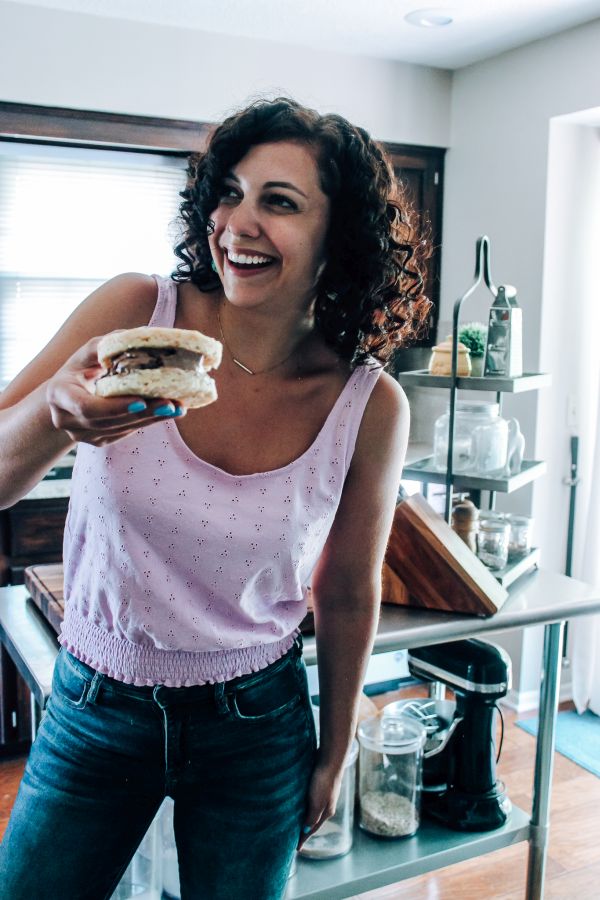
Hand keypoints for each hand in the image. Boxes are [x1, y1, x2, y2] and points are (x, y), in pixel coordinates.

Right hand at [46, 335, 185, 446]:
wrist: (67, 397)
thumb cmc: (80, 369)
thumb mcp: (86, 354)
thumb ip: (105, 346)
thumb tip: (138, 335)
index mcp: (59, 394)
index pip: (86, 407)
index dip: (114, 407)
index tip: (140, 400)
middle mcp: (66, 419)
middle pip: (108, 421)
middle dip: (142, 413)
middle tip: (170, 403)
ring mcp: (81, 434)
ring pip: (120, 429)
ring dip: (150, 419)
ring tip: (176, 407)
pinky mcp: (98, 441)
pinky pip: (125, 433)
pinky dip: (147, 422)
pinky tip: (167, 412)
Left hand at [297, 755, 344, 850]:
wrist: (330, 758)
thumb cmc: (324, 780)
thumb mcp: (317, 802)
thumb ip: (312, 817)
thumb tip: (305, 831)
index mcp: (326, 811)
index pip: (312, 829)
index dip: (303, 838)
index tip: (296, 849)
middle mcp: (325, 804)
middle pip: (312, 820)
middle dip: (303, 829)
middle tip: (292, 837)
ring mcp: (323, 794)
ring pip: (310, 808)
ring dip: (302, 815)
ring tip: (292, 821)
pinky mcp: (318, 784)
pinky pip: (309, 798)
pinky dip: (303, 804)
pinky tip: (297, 801)